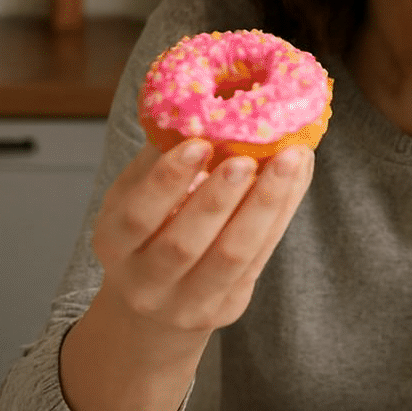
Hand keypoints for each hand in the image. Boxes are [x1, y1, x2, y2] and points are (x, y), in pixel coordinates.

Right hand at [91, 137, 313, 336]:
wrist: (155, 307)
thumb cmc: (148, 231)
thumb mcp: (134, 197)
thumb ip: (158, 159)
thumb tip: (196, 103)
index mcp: (114, 245)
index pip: (137, 217)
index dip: (167, 181)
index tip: (199, 144)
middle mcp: (146, 283)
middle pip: (184, 244)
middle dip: (220, 197)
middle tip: (249, 155)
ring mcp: (188, 303)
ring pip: (232, 256)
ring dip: (265, 204)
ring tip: (290, 159)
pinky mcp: (228, 307)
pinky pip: (260, 258)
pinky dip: (281, 214)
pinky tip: (297, 177)